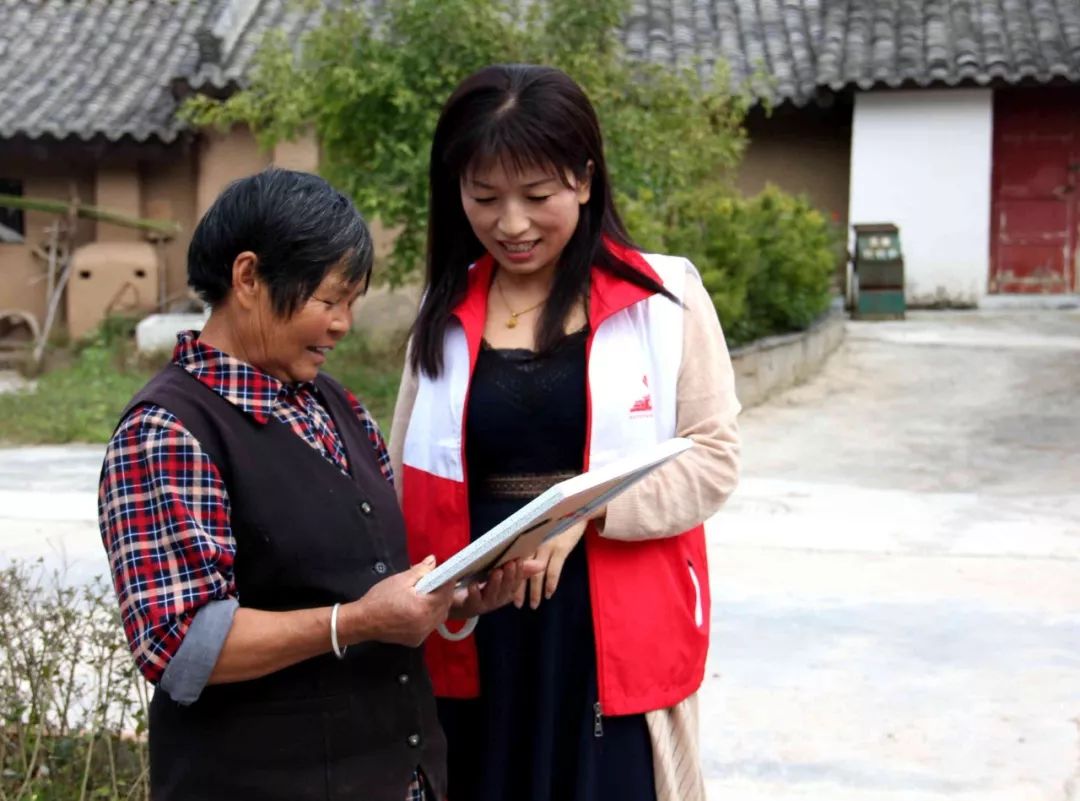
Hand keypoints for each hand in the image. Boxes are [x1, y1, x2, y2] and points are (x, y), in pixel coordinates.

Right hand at [341, 556, 455, 647]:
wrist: (363, 621)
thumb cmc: (380, 598)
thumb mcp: (400, 580)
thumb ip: (421, 570)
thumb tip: (433, 560)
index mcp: (424, 607)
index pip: (446, 592)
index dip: (447, 581)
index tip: (446, 574)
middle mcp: (427, 624)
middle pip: (446, 606)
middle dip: (444, 593)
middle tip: (436, 583)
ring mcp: (422, 634)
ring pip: (440, 617)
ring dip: (438, 606)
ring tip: (428, 596)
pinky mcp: (416, 641)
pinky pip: (430, 626)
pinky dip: (430, 617)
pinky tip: (420, 610)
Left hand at [451, 558, 544, 618]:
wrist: (463, 604)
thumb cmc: (485, 585)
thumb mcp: (503, 575)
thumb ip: (521, 570)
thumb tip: (541, 565)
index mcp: (508, 592)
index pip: (517, 582)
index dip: (519, 572)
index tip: (519, 560)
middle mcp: (499, 599)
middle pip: (506, 588)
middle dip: (509, 576)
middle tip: (509, 564)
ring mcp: (486, 603)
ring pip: (492, 594)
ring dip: (495, 583)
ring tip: (496, 572)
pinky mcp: (472, 605)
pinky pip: (474, 600)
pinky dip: (473, 592)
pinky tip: (473, 585)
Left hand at [513, 519, 588, 609]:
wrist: (576, 509)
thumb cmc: (556, 522)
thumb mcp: (540, 532)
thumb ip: (531, 544)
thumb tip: (521, 563)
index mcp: (526, 539)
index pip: (514, 562)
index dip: (510, 578)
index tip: (505, 592)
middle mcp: (533, 543)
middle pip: (522, 570)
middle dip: (519, 590)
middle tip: (517, 605)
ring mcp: (547, 546)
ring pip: (536, 574)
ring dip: (534, 591)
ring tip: (534, 605)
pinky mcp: (561, 548)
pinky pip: (554, 570)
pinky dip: (551, 584)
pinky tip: (549, 594)